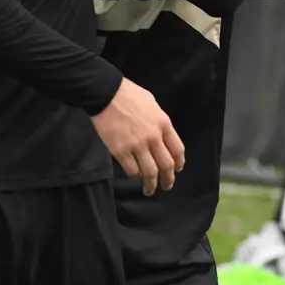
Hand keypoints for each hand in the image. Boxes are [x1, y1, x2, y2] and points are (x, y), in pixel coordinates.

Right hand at [91, 79, 185, 196]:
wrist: (106, 93)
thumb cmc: (129, 94)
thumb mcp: (152, 104)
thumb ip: (159, 122)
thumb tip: (161, 136)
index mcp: (163, 124)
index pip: (178, 150)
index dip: (179, 163)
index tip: (177, 169)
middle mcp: (153, 137)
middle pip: (167, 165)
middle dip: (168, 179)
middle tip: (166, 186)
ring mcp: (137, 145)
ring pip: (150, 173)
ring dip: (151, 185)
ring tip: (149, 190)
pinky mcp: (120, 151)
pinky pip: (131, 170)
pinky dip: (134, 176)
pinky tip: (134, 176)